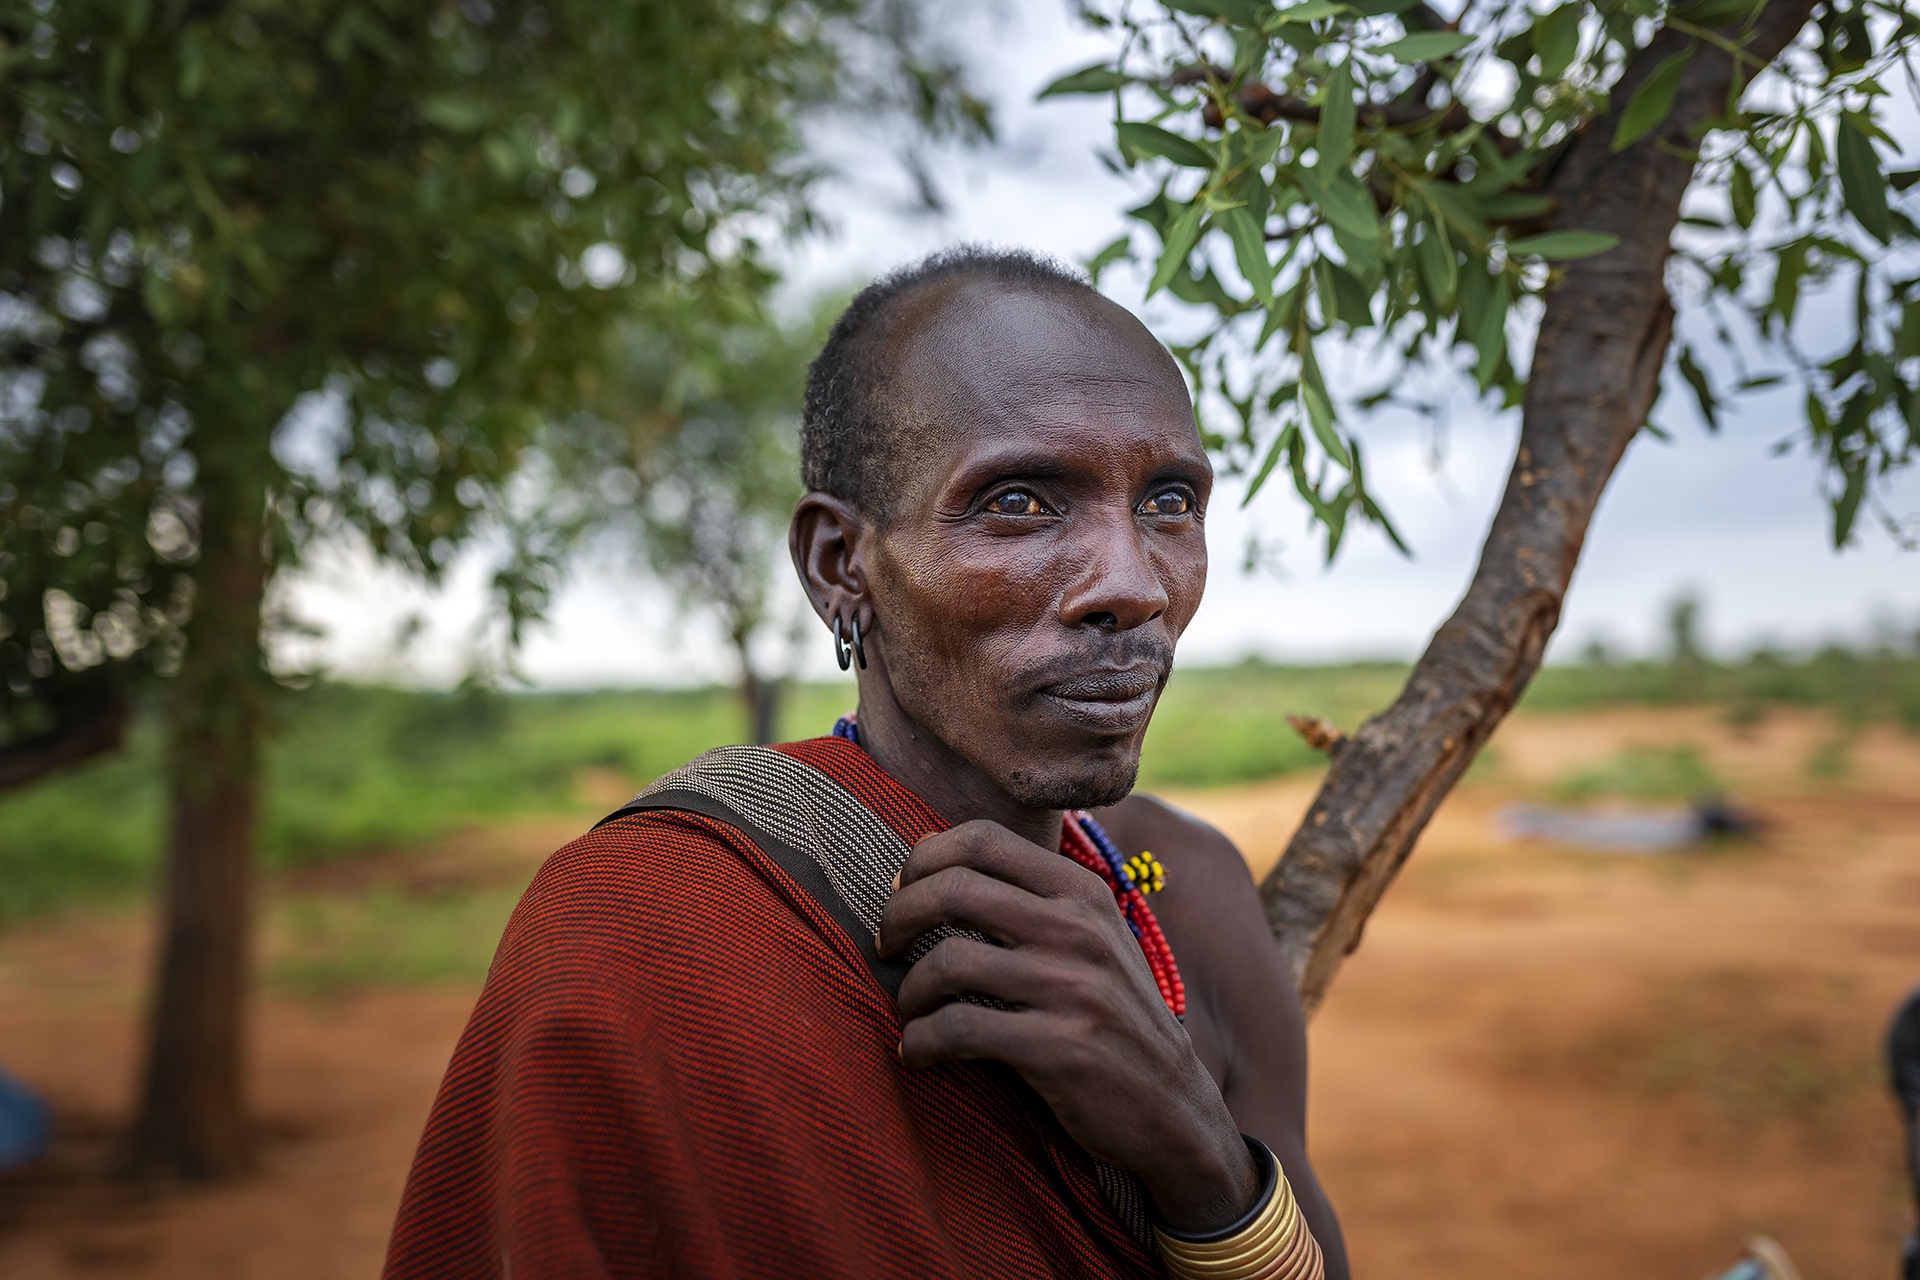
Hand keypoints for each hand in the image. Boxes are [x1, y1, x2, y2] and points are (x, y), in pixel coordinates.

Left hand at [876, 819, 1259, 1232]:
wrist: (1173, 1107)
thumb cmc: (1111, 1018)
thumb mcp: (1091, 941)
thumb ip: (1032, 901)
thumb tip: (938, 864)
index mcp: (1081, 892)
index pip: (982, 839)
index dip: (924, 859)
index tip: (903, 892)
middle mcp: (1078, 929)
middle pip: (953, 888)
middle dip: (898, 915)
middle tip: (885, 946)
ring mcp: (1071, 988)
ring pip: (947, 960)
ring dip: (908, 990)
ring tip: (909, 1011)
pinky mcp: (1058, 1049)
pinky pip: (956, 1028)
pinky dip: (919, 1041)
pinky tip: (916, 1053)